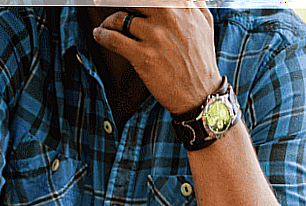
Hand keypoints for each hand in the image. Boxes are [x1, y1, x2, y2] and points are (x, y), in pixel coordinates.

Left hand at [91, 0, 219, 114]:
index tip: (132, 4)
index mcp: (183, 8)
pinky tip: (100, 35)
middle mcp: (170, 18)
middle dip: (120, 4)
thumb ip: (192, 3)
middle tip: (110, 5)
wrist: (201, 95)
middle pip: (132, 0)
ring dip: (109, 21)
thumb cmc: (202, 61)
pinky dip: (102, 35)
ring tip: (108, 25)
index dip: (137, 1)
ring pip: (119, 17)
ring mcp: (156, 37)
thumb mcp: (204, 24)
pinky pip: (112, 39)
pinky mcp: (144, 57)